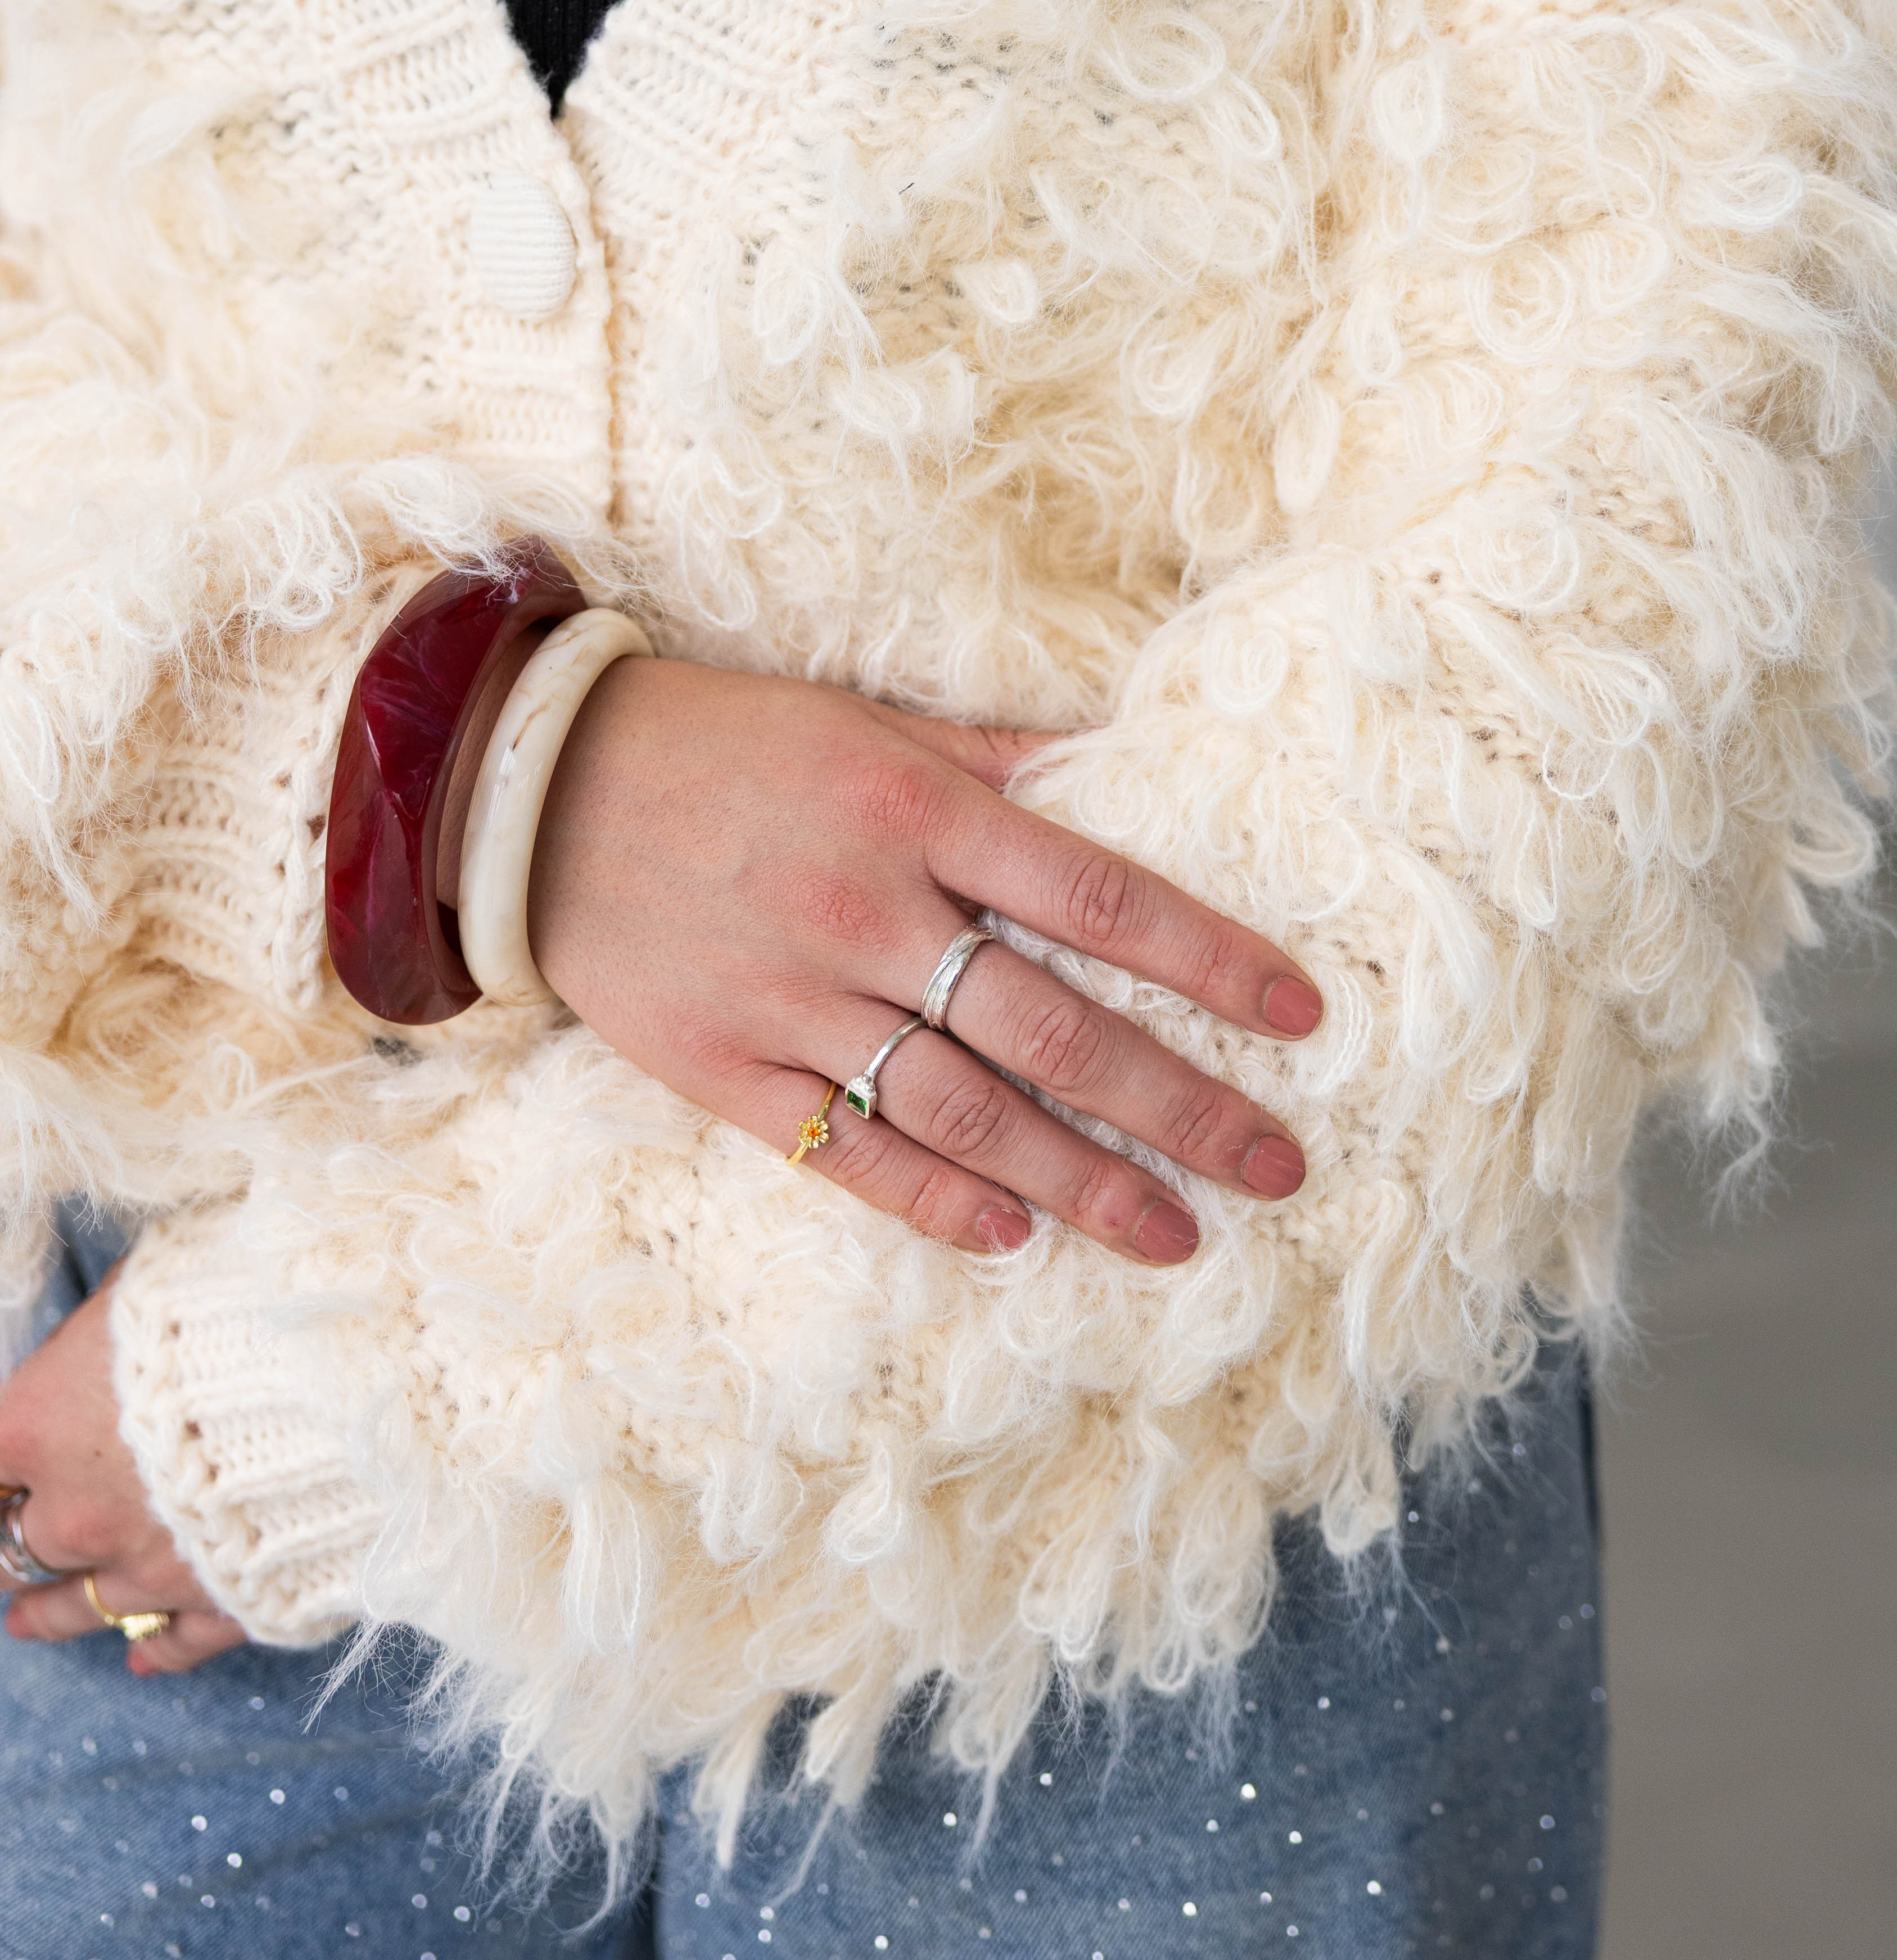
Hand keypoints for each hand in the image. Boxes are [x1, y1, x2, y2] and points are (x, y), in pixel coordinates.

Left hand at [0, 1277, 244, 1672]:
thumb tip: (94, 1340)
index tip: (5, 1466)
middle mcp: (79, 1511)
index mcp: (43, 1425)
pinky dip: (151, 1651)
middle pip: (10, 1545)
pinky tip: (137, 1657)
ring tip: (22, 1621)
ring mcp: (148, 1566)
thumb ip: (105, 1328)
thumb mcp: (149, 1282)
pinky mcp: (222, 1600)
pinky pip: (171, 1644)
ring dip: (46, 1612)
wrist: (347, 1375)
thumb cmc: (242, 1308)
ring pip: (74, 1608)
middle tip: (6, 1534)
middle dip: (6, 1539)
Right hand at [529, 666, 1320, 1265]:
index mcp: (917, 812)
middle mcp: (866, 909)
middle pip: (1053, 1026)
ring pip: (965, 1107)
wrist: (533, 786)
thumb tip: (1112, 764)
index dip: (1209, 958)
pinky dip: (933, 1197)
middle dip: (1179, 1102)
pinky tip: (1012, 1237)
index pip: (1100, 895)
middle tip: (1277, 1164)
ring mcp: (792, 996)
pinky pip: (844, 1146)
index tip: (1299, 1012)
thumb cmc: (724, 739)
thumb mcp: (865, 721)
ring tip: (1175, 1232)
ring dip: (1080, 1179)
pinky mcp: (721, 1065)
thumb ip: (991, 758)